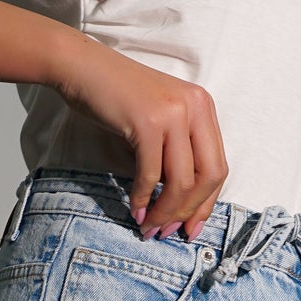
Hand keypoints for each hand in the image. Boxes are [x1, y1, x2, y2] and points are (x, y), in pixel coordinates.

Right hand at [47, 33, 228, 240]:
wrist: (83, 68)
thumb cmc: (118, 99)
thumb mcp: (160, 122)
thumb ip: (177, 153)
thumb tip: (182, 206)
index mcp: (204, 107)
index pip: (218, 167)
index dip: (206, 204)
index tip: (191, 228)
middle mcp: (195, 107)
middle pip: (208, 177)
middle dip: (188, 212)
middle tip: (169, 233)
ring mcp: (174, 113)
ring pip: (182, 182)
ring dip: (165, 212)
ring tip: (149, 227)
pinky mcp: (148, 123)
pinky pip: (151, 175)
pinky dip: (143, 198)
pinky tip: (135, 210)